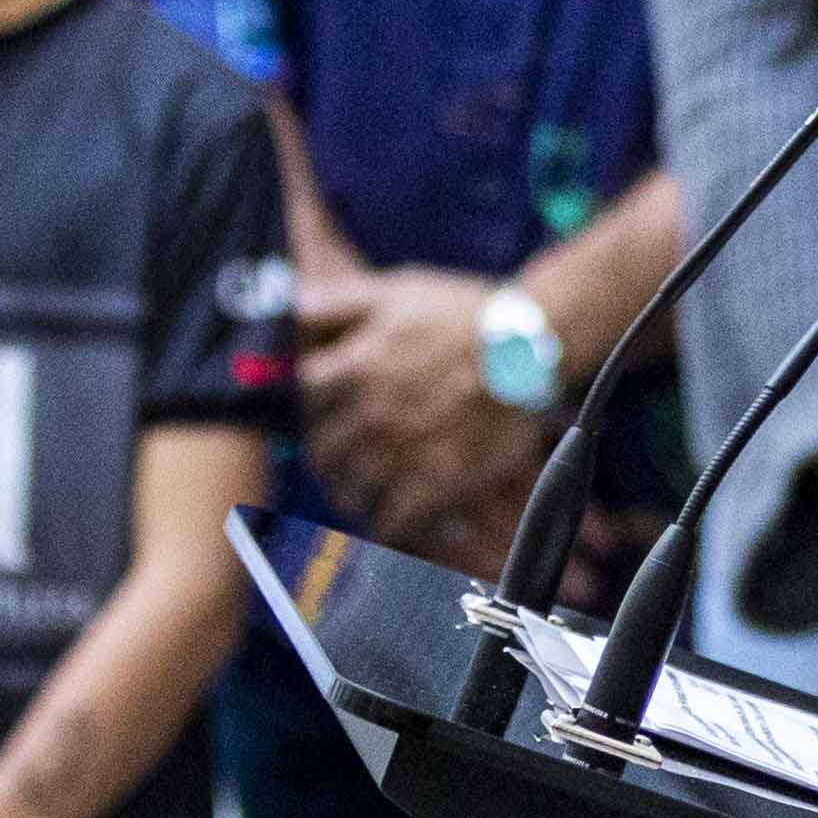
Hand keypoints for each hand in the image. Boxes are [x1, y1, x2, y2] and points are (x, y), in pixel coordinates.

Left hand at [289, 264, 554, 539]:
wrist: (533, 349)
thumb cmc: (466, 313)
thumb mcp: (396, 291)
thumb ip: (333, 303)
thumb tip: (283, 313)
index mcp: (352, 368)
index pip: (304, 399)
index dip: (316, 406)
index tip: (330, 413)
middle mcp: (368, 415)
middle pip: (322, 452)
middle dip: (331, 454)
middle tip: (349, 456)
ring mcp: (399, 454)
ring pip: (349, 490)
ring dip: (355, 491)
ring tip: (372, 488)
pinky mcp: (435, 486)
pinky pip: (391, 524)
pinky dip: (390, 526)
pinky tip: (400, 517)